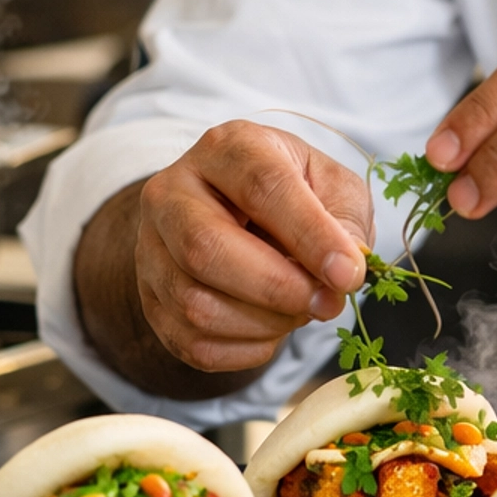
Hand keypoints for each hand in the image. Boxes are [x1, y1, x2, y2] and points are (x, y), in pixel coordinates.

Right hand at [133, 122, 372, 375]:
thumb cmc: (295, 197)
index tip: (347, 274)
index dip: (308, 235)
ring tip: (301, 310)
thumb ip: (344, 223)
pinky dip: (244, 348)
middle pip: (205, 247)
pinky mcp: (149, 299)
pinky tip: (271, 328)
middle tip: (327, 303)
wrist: (239, 216)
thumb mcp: (333, 189)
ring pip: (194, 303)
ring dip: (263, 323)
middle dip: (277, 287)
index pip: (261, 187)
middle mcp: (173, 192)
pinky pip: (191, 341)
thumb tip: (341, 273)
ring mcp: (151, 248)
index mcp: (227, 148)